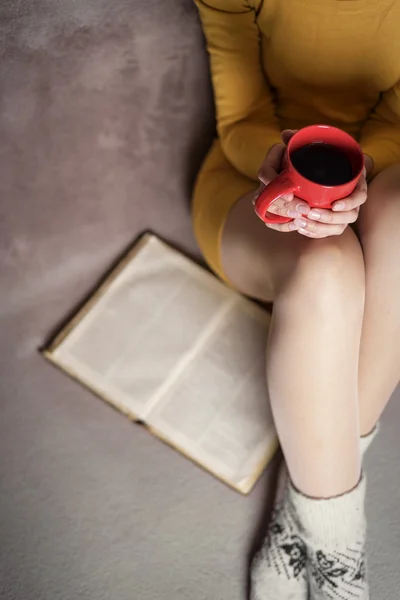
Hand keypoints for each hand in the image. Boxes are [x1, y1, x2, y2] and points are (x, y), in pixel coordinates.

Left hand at [253, 130, 368, 237]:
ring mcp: (343, 213)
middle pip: (349, 216)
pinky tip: (301, 229)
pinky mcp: (332, 222)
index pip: (360, 195)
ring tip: (300, 222)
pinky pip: (328, 233)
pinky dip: (315, 233)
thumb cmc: (320, 160)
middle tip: (309, 212)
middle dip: (329, 218)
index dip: (350, 202)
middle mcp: (351, 199)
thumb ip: (300, 142)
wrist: (322, 172)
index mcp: (355, 181)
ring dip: (319, 227)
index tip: (335, 205)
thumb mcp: (314, 150)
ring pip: (337, 227)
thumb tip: (285, 134)